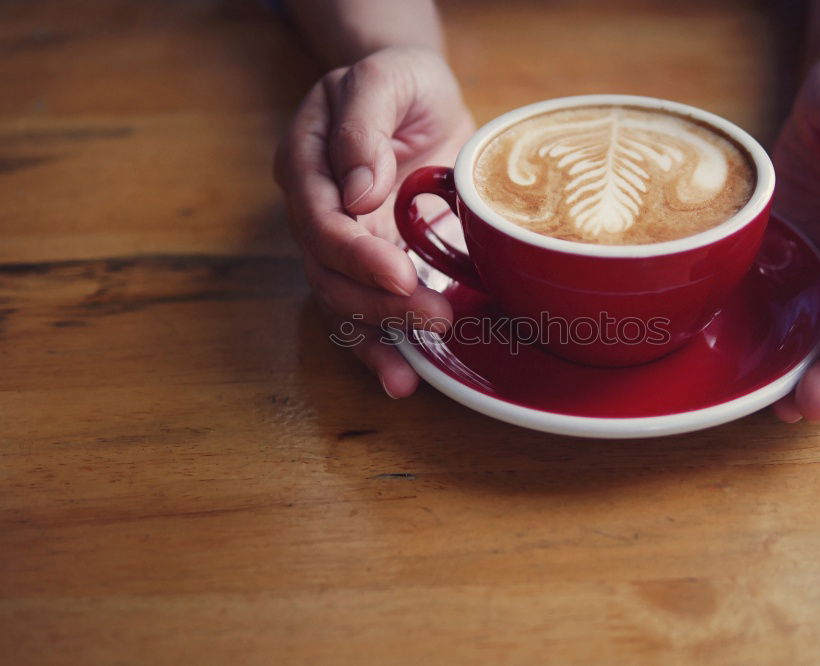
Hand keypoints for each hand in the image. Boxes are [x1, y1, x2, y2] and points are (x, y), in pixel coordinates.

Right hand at [274, 47, 474, 397]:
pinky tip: (403, 379)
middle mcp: (316, 211)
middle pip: (328, 273)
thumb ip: (365, 126)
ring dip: (377, 337)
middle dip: (377, 303)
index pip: (320, 221)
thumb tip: (358, 192)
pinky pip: (368, 309)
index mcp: (307, 164)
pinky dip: (383, 346)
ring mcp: (343, 242)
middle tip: (434, 316)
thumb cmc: (399, 80)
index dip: (355, 254)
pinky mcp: (374, 262)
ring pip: (342, 303)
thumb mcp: (384, 78)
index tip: (401, 273)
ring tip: (411, 371)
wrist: (417, 95)